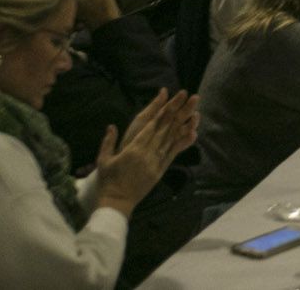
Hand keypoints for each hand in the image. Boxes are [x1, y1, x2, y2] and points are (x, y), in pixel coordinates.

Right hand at [97, 90, 198, 215]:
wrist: (117, 202)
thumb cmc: (108, 180)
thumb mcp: (103, 160)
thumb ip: (108, 142)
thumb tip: (111, 125)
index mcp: (133, 149)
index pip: (151, 126)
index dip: (164, 111)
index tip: (174, 98)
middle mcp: (147, 153)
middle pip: (166, 129)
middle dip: (179, 111)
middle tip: (192, 97)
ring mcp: (156, 162)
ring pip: (172, 139)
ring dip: (185, 124)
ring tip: (196, 111)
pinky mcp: (161, 170)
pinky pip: (174, 153)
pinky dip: (184, 143)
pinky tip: (193, 132)